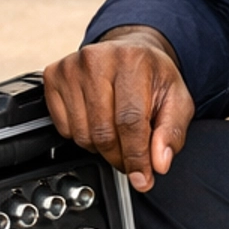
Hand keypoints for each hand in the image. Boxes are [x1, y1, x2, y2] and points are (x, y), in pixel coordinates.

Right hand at [43, 28, 193, 191]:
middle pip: (103, 132)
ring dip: (101, 148)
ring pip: (82, 134)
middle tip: (132, 159)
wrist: (130, 49)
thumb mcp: (177, 100)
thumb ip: (172, 133)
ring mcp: (71, 67)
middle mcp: (97, 59)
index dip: (136, 157)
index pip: (130, 121)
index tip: (143, 178)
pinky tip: (97, 121)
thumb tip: (159, 162)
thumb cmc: (152, 75)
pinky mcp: (52, 77)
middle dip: (120, 157)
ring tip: (117, 134)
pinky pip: (64, 129)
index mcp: (132, 61)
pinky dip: (82, 136)